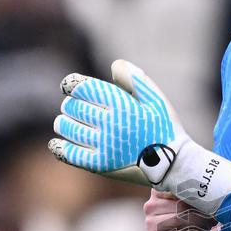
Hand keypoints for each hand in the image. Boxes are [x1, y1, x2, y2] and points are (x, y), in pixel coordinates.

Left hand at [49, 60, 230, 213]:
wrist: (173, 164)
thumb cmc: (164, 127)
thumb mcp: (156, 98)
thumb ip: (134, 78)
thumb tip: (114, 65)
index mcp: (121, 104)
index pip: (83, 88)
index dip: (71, 84)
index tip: (69, 86)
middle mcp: (110, 123)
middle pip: (74, 107)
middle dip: (69, 104)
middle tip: (70, 106)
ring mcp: (104, 145)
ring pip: (69, 129)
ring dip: (63, 123)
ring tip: (64, 122)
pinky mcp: (100, 165)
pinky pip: (71, 154)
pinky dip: (60, 147)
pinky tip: (57, 143)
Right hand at [143, 190, 219, 230]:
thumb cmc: (193, 219)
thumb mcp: (194, 203)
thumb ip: (194, 194)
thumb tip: (208, 189)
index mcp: (159, 191)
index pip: (177, 188)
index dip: (196, 194)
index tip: (210, 198)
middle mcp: (150, 205)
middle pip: (180, 205)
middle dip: (200, 211)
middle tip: (213, 215)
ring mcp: (149, 222)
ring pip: (179, 218)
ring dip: (199, 222)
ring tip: (209, 223)